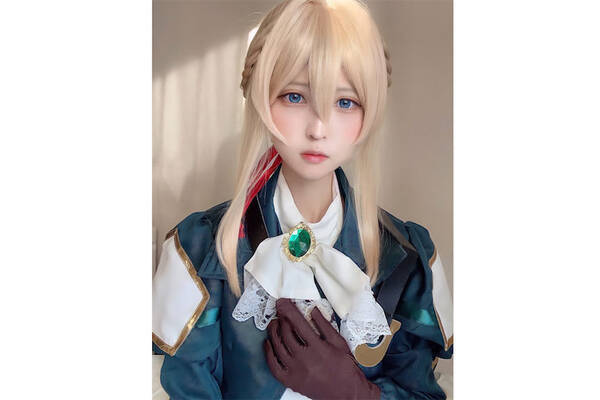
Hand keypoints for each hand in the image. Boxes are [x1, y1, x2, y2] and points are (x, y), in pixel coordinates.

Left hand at [264, 298, 380, 399]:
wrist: (347, 393)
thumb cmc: (346, 367)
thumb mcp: (339, 343)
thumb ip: (324, 325)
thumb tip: (312, 310)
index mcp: (317, 347)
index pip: (297, 323)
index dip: (287, 310)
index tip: (282, 302)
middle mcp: (304, 359)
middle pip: (286, 333)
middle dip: (281, 319)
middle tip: (280, 312)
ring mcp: (296, 371)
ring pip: (278, 347)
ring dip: (273, 332)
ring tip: (274, 324)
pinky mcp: (291, 381)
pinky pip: (273, 365)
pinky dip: (269, 352)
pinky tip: (269, 343)